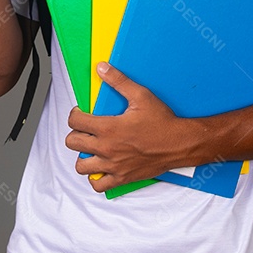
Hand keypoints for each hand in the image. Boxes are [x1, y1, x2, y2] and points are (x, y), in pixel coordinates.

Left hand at [65, 62, 190, 191]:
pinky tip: (101, 167)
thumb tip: (102, 68)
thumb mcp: (141, 95)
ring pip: (81, 166)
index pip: (75, 121)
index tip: (81, 113)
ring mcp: (113, 165)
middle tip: (86, 129)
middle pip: (73, 143)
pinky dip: (96, 177)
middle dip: (76, 133)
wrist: (179, 143)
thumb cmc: (162, 121)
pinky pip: (98, 184)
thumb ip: (118, 81)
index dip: (74, 114)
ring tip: (91, 148)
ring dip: (83, 156)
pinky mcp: (122, 178)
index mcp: (108, 128)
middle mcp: (107, 148)